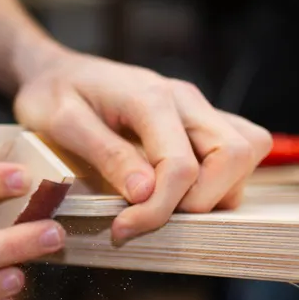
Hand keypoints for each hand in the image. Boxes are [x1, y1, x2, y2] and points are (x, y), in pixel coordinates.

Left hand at [14, 51, 272, 240]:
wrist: (57, 70)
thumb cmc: (54, 94)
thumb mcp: (63, 123)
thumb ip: (106, 154)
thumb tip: (145, 192)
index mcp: (150, 97)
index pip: (181, 164)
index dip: (159, 208)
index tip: (123, 229)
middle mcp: (185, 99)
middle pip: (234, 154)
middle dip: (200, 201)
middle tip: (153, 218)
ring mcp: (197, 108)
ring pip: (244, 152)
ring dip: (216, 191)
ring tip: (166, 206)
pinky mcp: (200, 120)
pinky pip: (238, 148)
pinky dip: (221, 179)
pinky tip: (182, 192)